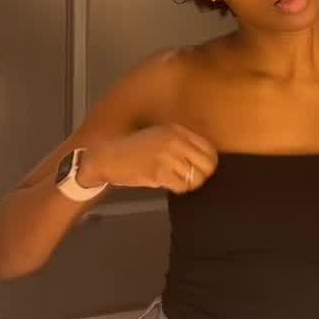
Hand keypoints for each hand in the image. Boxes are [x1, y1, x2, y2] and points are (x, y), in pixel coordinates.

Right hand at [84, 124, 217, 195]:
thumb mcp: (160, 136)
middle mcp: (175, 140)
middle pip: (208, 165)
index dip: (208, 163)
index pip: (210, 149)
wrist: (108, 157)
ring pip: (195, 178)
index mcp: (178, 130)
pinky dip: (177, 188)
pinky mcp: (158, 172)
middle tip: (190, 179)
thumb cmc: (135, 149)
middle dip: (201, 175)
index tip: (200, 169)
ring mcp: (167, 156)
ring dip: (188, 183)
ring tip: (176, 180)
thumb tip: (205, 161)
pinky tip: (168, 184)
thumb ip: (182, 143)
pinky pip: (181, 186)